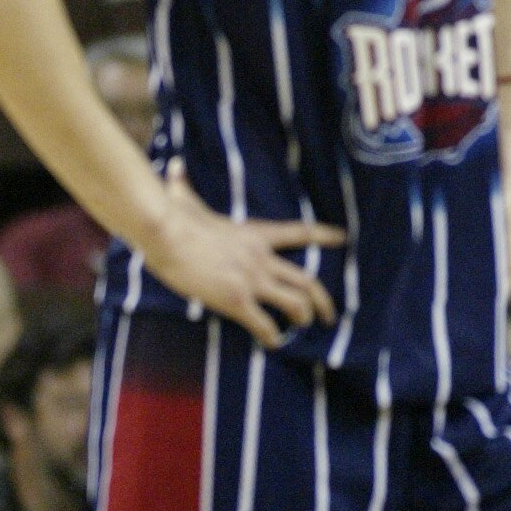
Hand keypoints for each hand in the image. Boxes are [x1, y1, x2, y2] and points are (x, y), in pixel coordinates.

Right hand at [144, 173, 342, 348]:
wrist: (167, 235)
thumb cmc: (174, 218)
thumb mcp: (187, 200)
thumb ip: (186, 186)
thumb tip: (174, 167)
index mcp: (255, 234)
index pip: (299, 232)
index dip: (324, 235)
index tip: (343, 238)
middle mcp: (261, 258)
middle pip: (307, 281)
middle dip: (322, 301)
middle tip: (328, 316)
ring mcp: (251, 280)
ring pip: (295, 303)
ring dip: (302, 318)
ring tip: (301, 328)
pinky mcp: (236, 300)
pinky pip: (264, 324)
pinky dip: (272, 336)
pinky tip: (272, 343)